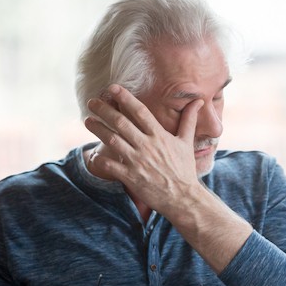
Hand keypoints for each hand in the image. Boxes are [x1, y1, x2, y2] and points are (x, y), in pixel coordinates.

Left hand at [84, 84, 204, 216]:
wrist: (183, 198)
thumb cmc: (184, 169)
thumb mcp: (186, 143)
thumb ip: (188, 120)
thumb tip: (198, 101)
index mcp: (159, 135)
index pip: (139, 111)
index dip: (125, 97)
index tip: (113, 88)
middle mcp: (147, 146)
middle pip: (121, 122)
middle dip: (104, 110)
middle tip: (91, 101)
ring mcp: (137, 161)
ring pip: (112, 140)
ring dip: (97, 128)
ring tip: (87, 120)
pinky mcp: (131, 177)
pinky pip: (110, 165)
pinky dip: (100, 158)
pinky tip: (93, 153)